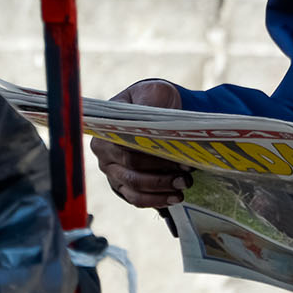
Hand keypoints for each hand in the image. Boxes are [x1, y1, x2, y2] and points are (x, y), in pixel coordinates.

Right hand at [90, 80, 190, 208]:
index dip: (153, 157)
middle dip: (161, 176)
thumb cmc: (150, 99)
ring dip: (161, 190)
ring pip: (134, 189)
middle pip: (132, 173)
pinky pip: (136, 199)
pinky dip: (156, 200)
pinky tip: (175, 197)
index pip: (126, 151)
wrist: (153, 107)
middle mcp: (104, 155)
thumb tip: (159, 124)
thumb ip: (151, 104)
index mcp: (106, 133)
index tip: (176, 155)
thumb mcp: (150, 92)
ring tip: (184, 185)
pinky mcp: (123, 186)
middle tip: (187, 174)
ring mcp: (112, 172)